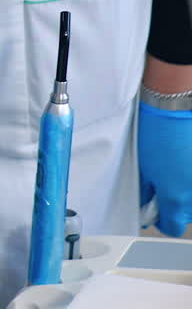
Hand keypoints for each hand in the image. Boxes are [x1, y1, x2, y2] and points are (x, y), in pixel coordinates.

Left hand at [139, 100, 191, 236]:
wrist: (176, 104)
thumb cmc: (158, 131)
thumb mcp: (144, 166)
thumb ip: (148, 190)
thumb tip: (147, 203)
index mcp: (176, 198)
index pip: (172, 226)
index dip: (162, 221)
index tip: (156, 213)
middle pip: (188, 214)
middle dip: (177, 206)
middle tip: (165, 189)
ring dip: (188, 193)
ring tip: (178, 173)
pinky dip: (191, 177)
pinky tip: (185, 164)